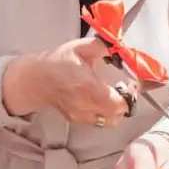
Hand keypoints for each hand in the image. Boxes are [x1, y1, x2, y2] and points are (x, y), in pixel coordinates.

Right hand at [1, 36, 129, 125]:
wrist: (37, 78)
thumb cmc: (58, 62)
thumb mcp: (81, 47)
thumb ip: (103, 46)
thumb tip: (120, 46)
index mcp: (88, 87)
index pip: (119, 103)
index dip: (130, 94)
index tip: (132, 83)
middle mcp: (85, 105)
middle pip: (117, 115)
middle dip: (125, 102)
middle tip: (124, 88)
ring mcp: (80, 115)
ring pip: (109, 121)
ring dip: (116, 110)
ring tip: (113, 94)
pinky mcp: (77, 120)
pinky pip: (98, 121)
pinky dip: (105, 113)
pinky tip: (101, 99)